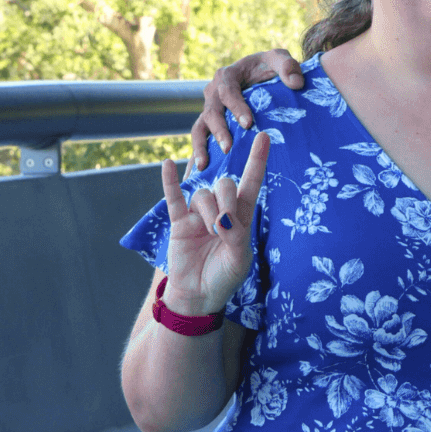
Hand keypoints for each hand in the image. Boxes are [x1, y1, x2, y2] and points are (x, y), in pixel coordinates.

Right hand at [159, 132, 269, 316]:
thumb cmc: (224, 277)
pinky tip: (166, 164)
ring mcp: (198, 214)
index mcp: (241, 216)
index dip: (257, 160)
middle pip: (224, 185)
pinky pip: (173, 197)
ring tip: (209, 233)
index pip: (251, 183)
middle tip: (222, 226)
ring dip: (207, 211)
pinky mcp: (179, 222)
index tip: (264, 136)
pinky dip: (170, 181)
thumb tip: (223, 219)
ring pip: (202, 194)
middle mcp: (220, 210)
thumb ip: (236, 236)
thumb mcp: (239, 259)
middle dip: (225, 201)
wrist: (198, 296)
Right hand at [190, 49, 302, 169]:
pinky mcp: (210, 124)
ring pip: (199, 128)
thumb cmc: (270, 67)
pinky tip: (201, 171)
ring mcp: (209, 109)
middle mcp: (213, 92)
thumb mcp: (279, 60)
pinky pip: (200, 139)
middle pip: (211, 112)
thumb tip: (296, 83)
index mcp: (227, 76)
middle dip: (219, 131)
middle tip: (229, 148)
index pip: (228, 91)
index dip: (236, 107)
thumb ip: (288, 67)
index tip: (248, 124)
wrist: (261, 74)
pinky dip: (198, 154)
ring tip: (205, 165)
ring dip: (200, 146)